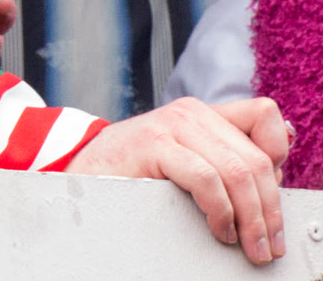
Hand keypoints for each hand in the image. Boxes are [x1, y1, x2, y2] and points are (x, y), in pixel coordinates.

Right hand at [67, 97, 289, 265]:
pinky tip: (219, 229)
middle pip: (256, 158)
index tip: (272, 199)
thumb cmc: (133, 176)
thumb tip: (277, 173)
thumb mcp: (185, 160)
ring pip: (238, 170)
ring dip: (251, 218)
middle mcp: (189, 112)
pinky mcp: (152, 144)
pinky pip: (206, 178)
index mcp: (201, 114)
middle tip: (268, 246)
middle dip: (270, 210)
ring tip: (248, 245)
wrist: (78, 177)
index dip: (279, 156)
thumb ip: (223, 159)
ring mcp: (169, 124)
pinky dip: (221, 211)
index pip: (263, 117)